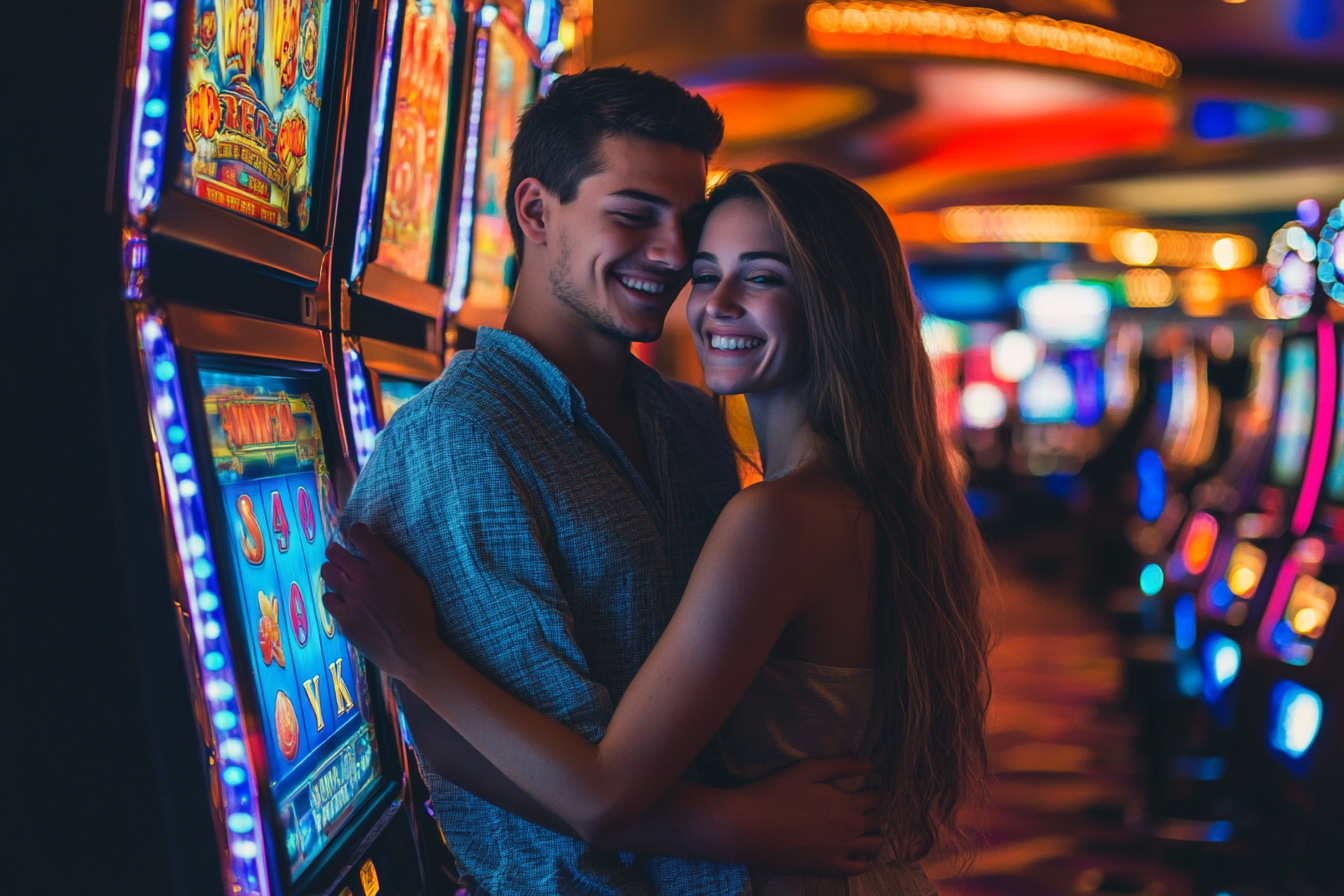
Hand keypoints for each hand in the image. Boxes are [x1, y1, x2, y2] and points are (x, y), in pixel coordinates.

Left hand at [321, 523, 439, 680]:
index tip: (357, 534)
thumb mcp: (416, 583)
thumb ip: (395, 567)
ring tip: (335, 573)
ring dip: (331, 570)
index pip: (360, 535)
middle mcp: (366, 578)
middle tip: (336, 551)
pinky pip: (328, 598)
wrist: (412, 651)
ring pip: (327, 573)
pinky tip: (340, 599)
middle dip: (336, 549)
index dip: (356, 531)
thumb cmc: (420, 616)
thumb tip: (379, 557)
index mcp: (387, 566)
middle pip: (336, 553)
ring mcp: (353, 599)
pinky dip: (333, 596)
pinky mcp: (344, 618)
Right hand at [724, 757, 882, 875]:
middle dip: (878, 809)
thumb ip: (841, 765)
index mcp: (848, 804)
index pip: (878, 798)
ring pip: (874, 845)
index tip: (871, 787)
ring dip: (873, 833)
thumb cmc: (776, 793)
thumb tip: (869, 764)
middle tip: (867, 804)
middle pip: (879, 820)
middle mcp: (851, 830)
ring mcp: (841, 852)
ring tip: (862, 826)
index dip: (877, 790)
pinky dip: (862, 859)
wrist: (750, 828)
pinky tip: (852, 850)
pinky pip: (859, 868)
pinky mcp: (828, 868)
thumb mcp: (808, 769)